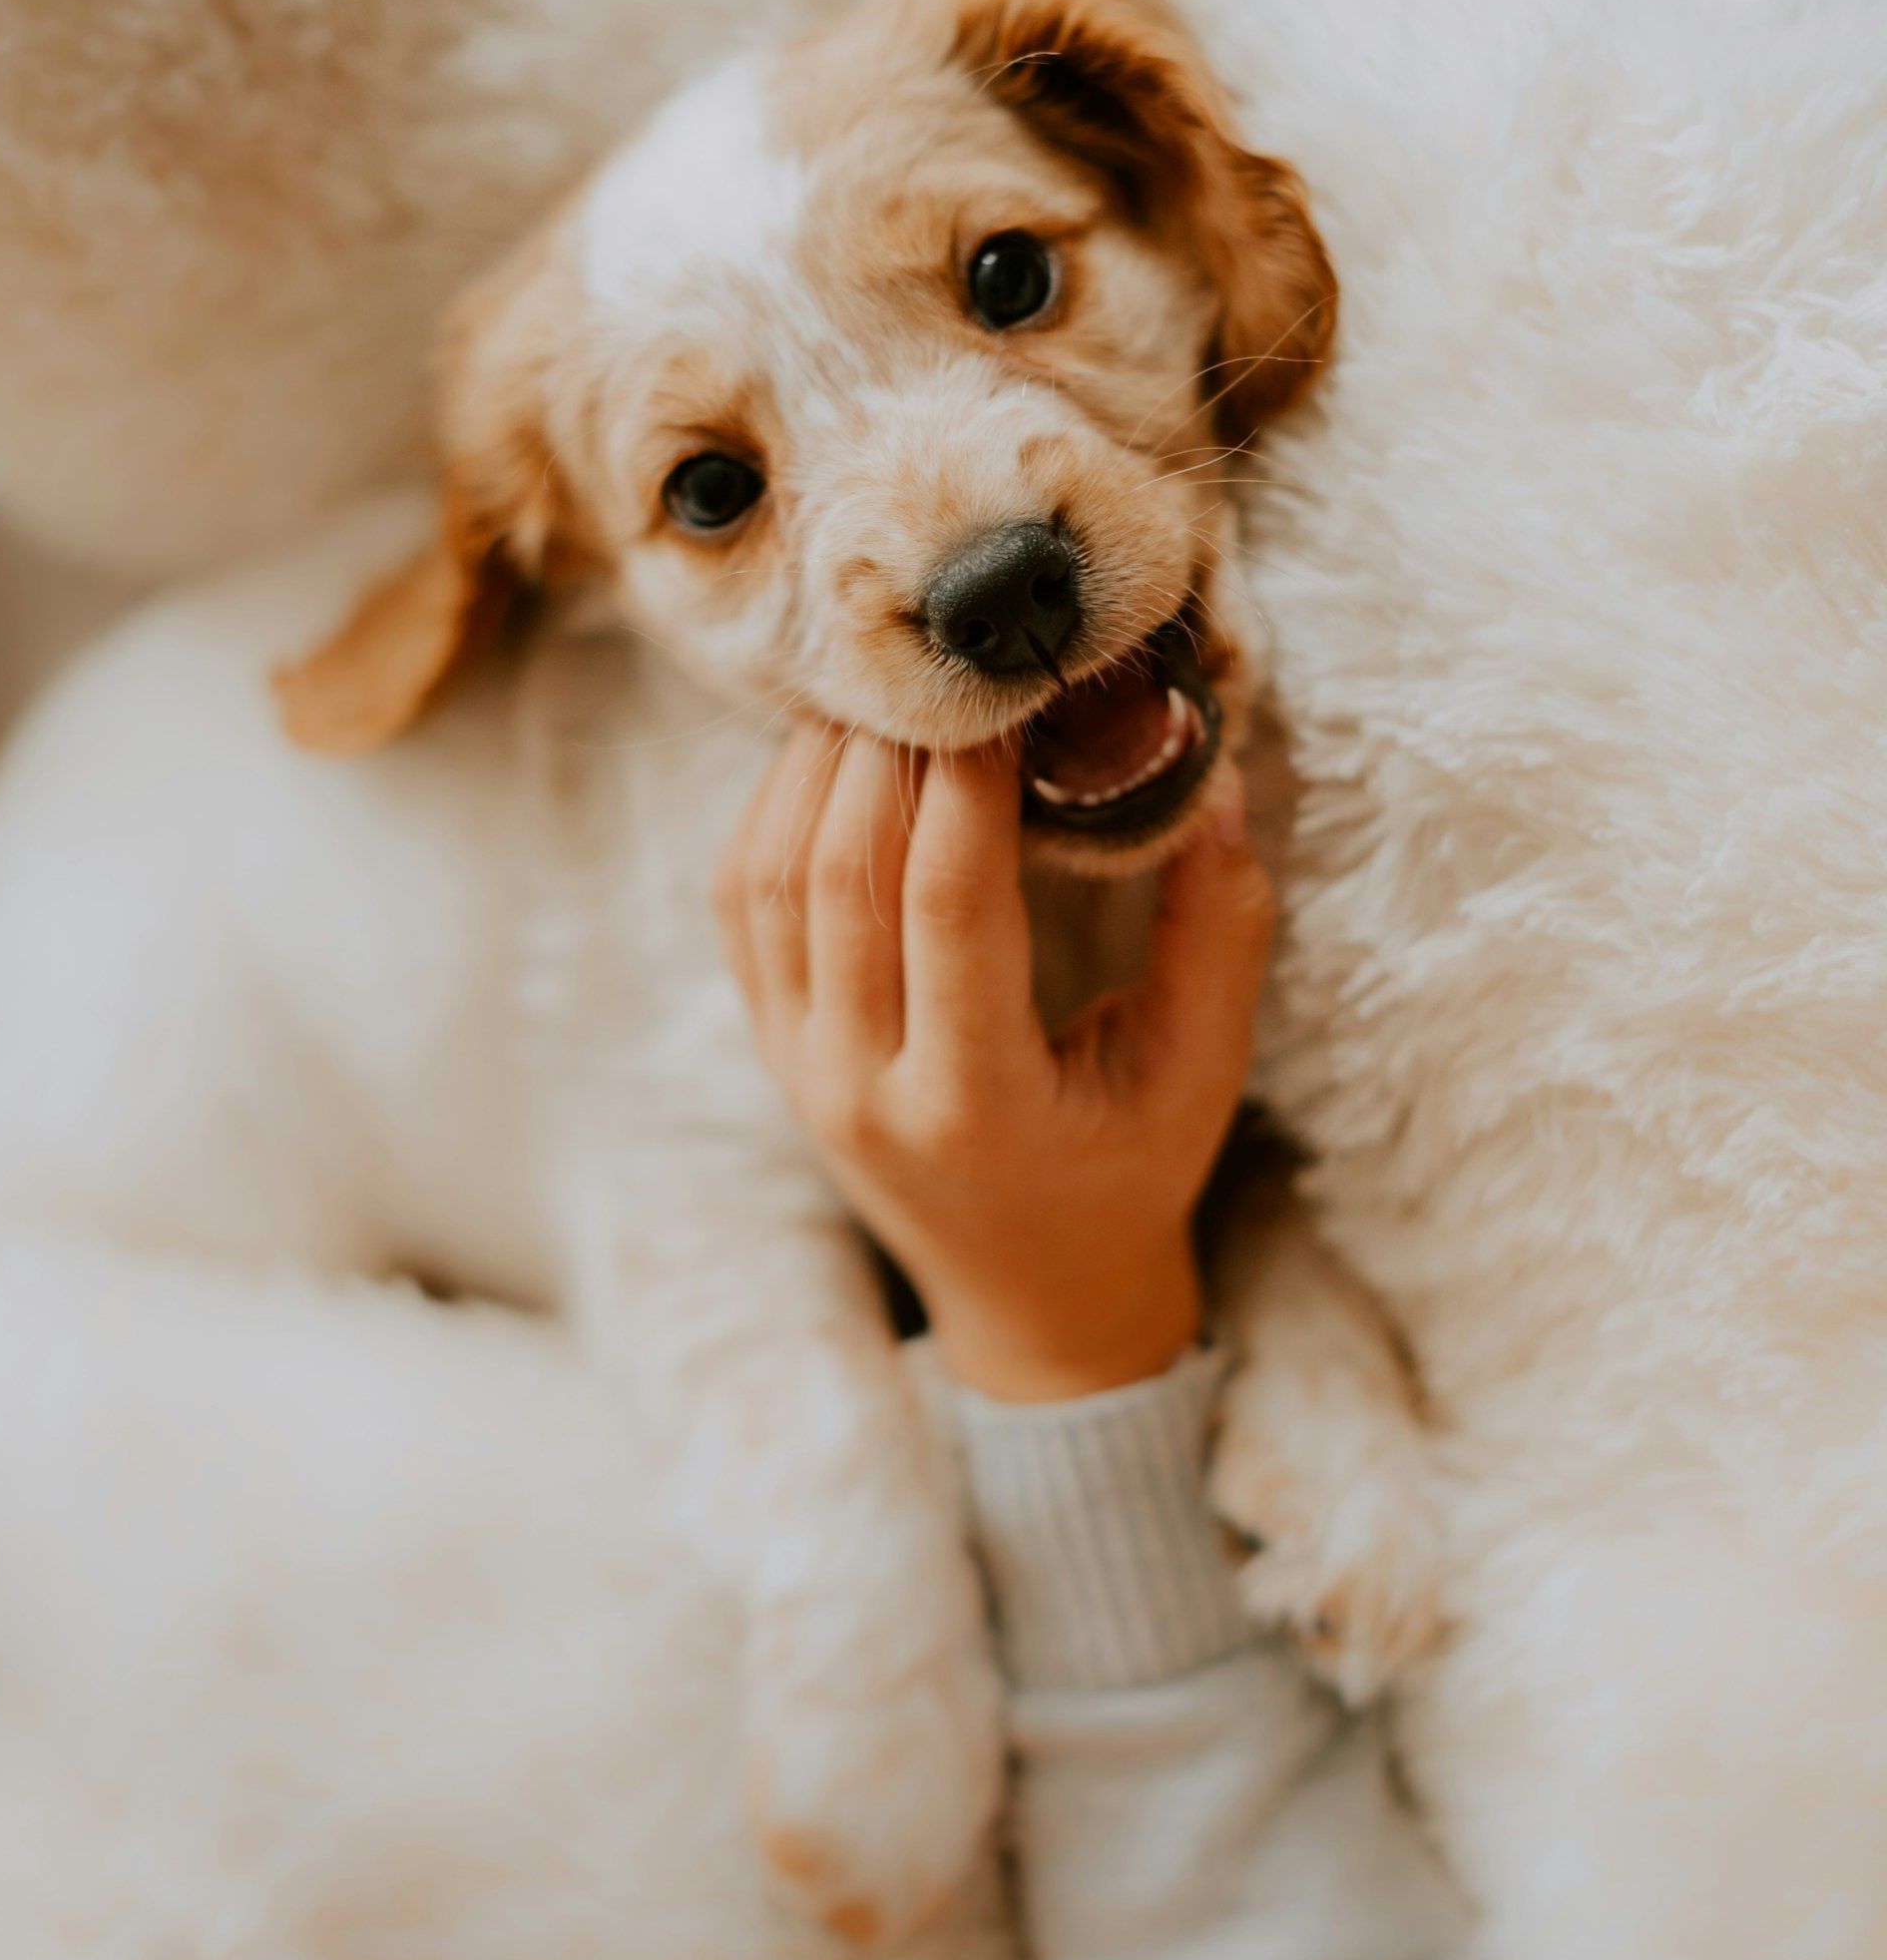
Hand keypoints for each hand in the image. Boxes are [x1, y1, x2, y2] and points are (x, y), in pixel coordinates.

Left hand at [715, 728, 1272, 1402]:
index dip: (972, 784)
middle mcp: (858, 1088)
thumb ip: (1217, 936)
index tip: (1010, 694)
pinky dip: (775, 809)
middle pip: (839, 872)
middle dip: (889, 750)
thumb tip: (1215, 782)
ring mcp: (797, 1067)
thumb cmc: (1128, 1177)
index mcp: (973, 1105)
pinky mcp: (770, 1043)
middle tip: (945, 666)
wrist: (1028, 1293)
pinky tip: (840, 758)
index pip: (951, 908)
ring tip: (894, 695)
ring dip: (822, 766)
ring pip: (772, 875)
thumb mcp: (1198, 1076)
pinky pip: (742, 901)